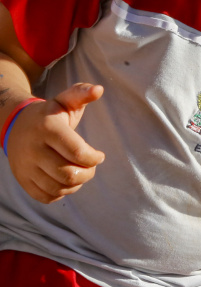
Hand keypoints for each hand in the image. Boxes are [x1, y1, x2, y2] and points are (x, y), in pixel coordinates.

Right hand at [7, 83, 104, 202]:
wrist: (15, 125)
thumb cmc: (50, 114)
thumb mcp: (64, 101)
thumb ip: (81, 94)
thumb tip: (99, 89)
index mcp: (48, 129)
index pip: (77, 153)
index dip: (94, 158)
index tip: (99, 155)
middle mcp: (34, 150)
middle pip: (68, 174)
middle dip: (88, 173)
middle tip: (90, 166)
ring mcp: (25, 167)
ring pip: (58, 188)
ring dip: (76, 184)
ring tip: (79, 172)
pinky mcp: (22, 180)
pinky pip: (46, 196)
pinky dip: (61, 193)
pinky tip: (65, 180)